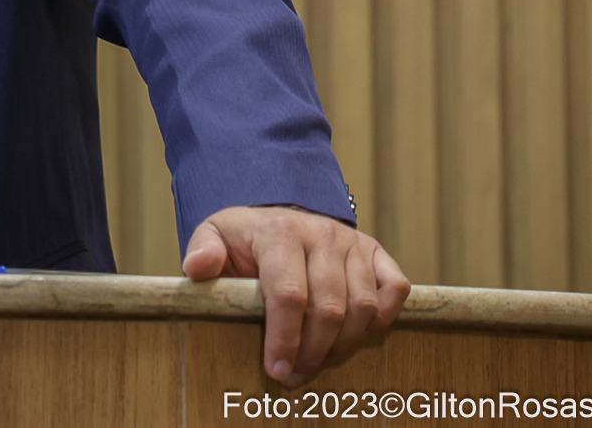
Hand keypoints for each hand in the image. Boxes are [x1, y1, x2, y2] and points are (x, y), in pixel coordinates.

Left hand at [182, 205, 407, 385]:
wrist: (277, 216)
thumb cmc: (245, 238)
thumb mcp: (214, 236)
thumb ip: (202, 250)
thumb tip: (197, 269)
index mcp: (279, 232)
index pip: (289, 294)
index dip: (285, 338)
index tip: (277, 369)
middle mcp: (321, 233)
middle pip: (329, 308)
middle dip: (312, 350)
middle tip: (295, 374)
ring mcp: (353, 242)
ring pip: (362, 306)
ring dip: (343, 344)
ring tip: (318, 361)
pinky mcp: (376, 252)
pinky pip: (395, 289)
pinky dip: (382, 319)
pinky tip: (355, 336)